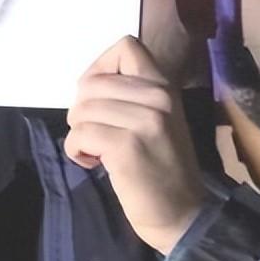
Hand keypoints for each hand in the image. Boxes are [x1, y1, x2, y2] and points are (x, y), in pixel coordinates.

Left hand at [64, 36, 207, 254]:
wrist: (183, 214)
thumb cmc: (161, 165)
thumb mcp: (155, 118)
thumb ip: (129, 94)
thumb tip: (88, 83)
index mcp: (163, 86)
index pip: (125, 46)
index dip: (100, 68)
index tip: (100, 96)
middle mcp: (157, 97)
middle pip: (91, 82)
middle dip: (82, 109)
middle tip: (96, 133)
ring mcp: (144, 121)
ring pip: (82, 110)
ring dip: (79, 133)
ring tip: (97, 150)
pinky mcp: (126, 146)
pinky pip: (80, 134)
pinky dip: (76, 150)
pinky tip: (93, 162)